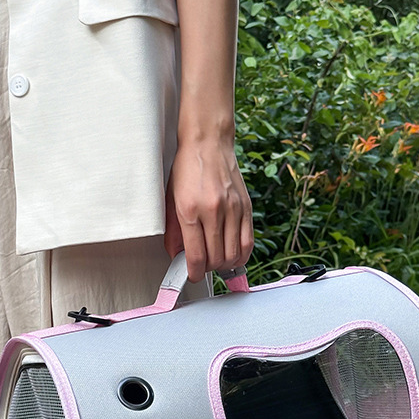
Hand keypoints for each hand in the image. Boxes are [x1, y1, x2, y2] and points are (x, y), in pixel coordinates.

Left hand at [163, 136, 253, 282]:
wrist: (208, 143)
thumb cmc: (188, 168)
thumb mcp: (171, 199)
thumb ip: (173, 230)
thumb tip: (176, 254)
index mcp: (190, 210)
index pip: (196, 256)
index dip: (194, 273)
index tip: (192, 275)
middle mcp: (213, 211)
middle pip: (216, 259)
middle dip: (208, 269)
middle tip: (201, 265)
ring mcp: (233, 210)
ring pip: (233, 255)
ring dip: (223, 264)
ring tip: (215, 259)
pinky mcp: (246, 208)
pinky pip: (247, 243)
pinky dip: (240, 255)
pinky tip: (231, 254)